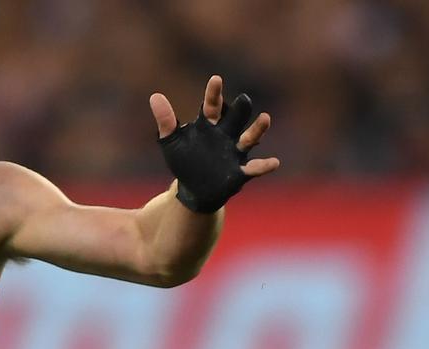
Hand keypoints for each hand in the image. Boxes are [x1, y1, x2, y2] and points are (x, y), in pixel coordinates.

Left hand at [151, 75, 279, 212]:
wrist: (194, 189)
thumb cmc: (184, 161)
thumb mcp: (171, 142)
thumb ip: (165, 121)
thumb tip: (154, 96)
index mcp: (208, 125)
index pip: (212, 105)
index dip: (214, 94)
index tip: (216, 80)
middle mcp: (225, 135)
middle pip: (235, 118)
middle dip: (240, 109)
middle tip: (244, 100)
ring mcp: (235, 152)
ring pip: (249, 138)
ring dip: (257, 130)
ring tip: (265, 118)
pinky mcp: (240, 171)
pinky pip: (255, 167)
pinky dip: (264, 165)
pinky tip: (274, 162)